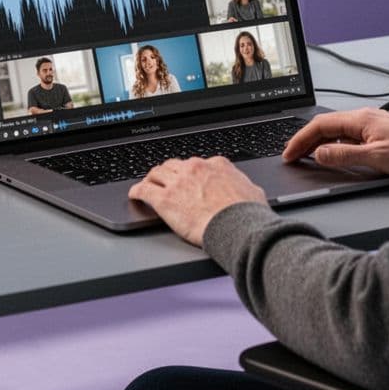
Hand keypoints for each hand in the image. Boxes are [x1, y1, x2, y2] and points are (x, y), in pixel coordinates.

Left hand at [128, 157, 265, 245]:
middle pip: (174, 165)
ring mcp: (178, 182)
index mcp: (216, 165)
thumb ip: (243, 186)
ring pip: (156, 173)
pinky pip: (143, 190)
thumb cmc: (247, 213)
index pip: (198, 163)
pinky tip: (135, 195)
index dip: (191, 172)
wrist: (237, 226)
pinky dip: (137, 191)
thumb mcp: (252, 191)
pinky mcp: (165, 199)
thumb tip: (247, 190)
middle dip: (169, 172)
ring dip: (152, 178)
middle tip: (165, 180)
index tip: (188, 178)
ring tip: (148, 184)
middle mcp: (195, 168)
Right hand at [283, 108, 388, 176]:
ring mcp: (370, 124)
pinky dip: (332, 144)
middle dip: (304, 140)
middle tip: (291, 154)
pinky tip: (331, 154)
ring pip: (335, 131)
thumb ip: (345, 156)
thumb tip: (320, 154)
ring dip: (318, 142)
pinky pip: (346, 136)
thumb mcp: (376, 158)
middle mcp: (363, 117)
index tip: (290, 152)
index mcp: (360, 119)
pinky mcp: (376, 132)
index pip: (320, 125)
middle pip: (325, 126)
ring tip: (305, 155)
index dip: (301, 139)